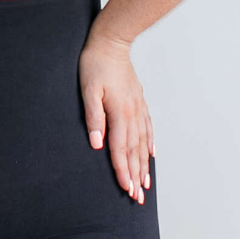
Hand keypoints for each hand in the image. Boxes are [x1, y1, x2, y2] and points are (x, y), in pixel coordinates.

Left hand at [78, 28, 153, 202]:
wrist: (112, 42)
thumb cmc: (95, 64)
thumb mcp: (88, 89)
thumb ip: (93, 117)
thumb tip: (98, 143)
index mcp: (119, 113)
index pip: (120, 149)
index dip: (123, 171)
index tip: (126, 189)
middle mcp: (132, 114)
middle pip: (134, 151)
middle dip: (135, 175)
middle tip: (138, 197)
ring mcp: (138, 108)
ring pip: (143, 142)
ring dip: (144, 164)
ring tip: (146, 183)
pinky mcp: (138, 102)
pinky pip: (147, 127)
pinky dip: (150, 143)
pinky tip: (151, 154)